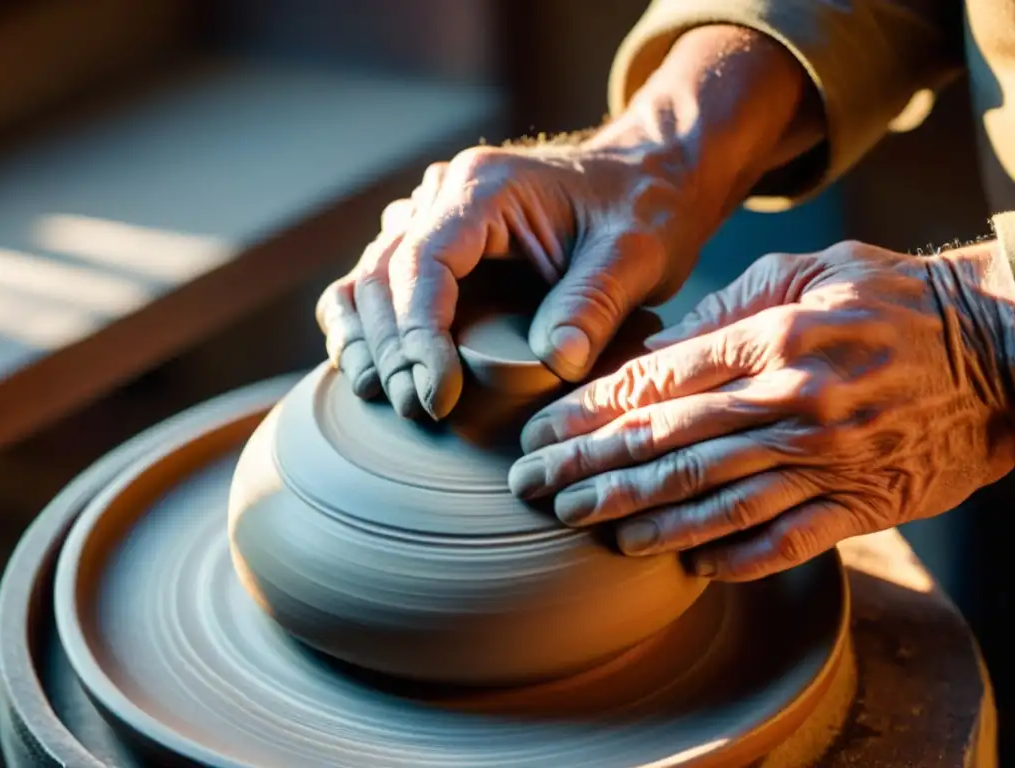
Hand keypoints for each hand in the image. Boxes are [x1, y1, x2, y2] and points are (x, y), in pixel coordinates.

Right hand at [316, 137, 707, 420]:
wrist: (644, 180)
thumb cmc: (643, 209)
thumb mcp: (635, 253)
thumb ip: (595, 302)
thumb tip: (555, 362)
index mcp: (486, 188)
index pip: (423, 262)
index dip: (418, 334)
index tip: (440, 395)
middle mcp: (444, 196)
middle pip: (383, 276)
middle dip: (393, 351)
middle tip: (420, 410)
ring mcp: (433, 217)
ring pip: (368, 280)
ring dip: (368, 343)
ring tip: (389, 398)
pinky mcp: (437, 246)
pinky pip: (381, 285)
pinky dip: (370, 330)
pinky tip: (378, 371)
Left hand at [508, 239, 1014, 579]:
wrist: (1000, 351)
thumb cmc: (892, 301)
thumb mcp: (806, 272)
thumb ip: (724, 312)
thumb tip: (651, 353)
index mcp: (771, 340)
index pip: (655, 384)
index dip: (585, 414)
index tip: (538, 434)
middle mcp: (790, 406)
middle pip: (667, 447)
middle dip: (589, 471)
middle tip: (533, 490)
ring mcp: (826, 462)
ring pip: (713, 501)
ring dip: (641, 518)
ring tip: (587, 527)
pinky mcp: (860, 505)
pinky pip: (783, 541)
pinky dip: (729, 557)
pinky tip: (683, 565)